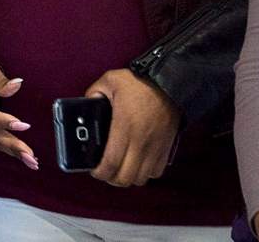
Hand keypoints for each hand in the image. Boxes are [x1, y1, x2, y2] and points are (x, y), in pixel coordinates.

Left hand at [85, 69, 181, 186]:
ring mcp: (155, 146)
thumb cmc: (142, 82)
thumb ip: (95, 91)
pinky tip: (139, 163)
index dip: (100, 173)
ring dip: (129, 177)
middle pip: (125, 177)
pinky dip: (146, 173)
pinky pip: (156, 172)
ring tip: (122, 167)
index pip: (111, 163)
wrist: (171, 82)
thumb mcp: (112, 79)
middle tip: (106, 169)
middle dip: (111, 178)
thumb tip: (87, 102)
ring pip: (140, 178)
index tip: (94, 169)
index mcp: (124, 127)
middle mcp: (140, 141)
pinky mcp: (166, 147)